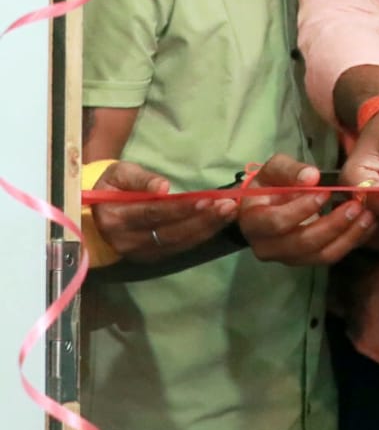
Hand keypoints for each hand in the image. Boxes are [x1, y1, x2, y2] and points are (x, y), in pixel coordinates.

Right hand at [90, 161, 237, 262]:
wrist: (99, 211)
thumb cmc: (113, 185)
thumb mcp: (120, 173)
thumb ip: (140, 179)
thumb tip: (163, 187)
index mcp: (115, 218)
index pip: (153, 214)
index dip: (181, 208)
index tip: (207, 199)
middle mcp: (126, 241)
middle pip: (170, 232)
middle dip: (202, 219)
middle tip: (228, 206)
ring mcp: (139, 252)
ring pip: (178, 242)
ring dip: (207, 228)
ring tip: (230, 212)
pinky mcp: (151, 256)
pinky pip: (179, 248)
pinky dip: (201, 235)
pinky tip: (219, 222)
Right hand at [238, 154, 375, 265]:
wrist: (268, 205)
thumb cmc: (271, 184)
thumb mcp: (274, 169)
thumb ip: (290, 170)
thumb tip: (311, 177)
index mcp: (254, 222)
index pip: (277, 222)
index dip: (302, 209)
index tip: (325, 192)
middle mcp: (267, 247)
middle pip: (302, 243)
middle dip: (332, 225)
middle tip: (355, 206)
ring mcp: (288, 258)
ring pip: (320, 255)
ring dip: (347, 237)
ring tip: (367, 217)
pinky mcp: (306, 260)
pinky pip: (330, 257)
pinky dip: (351, 242)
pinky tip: (366, 226)